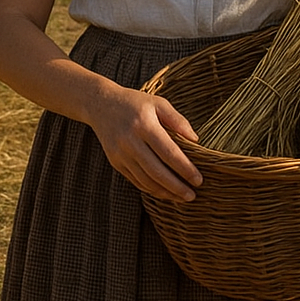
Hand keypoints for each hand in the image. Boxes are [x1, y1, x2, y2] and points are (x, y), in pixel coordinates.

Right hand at [89, 84, 202, 201]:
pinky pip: (135, 180)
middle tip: (192, 195)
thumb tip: (195, 140)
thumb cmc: (134, 103)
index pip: (168, 152)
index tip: (199, 179)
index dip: (185, 169)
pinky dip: (151, 189)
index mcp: (144, 124)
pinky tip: (164, 191)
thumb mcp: (157, 103)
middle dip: (176, 187)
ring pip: (145, 180)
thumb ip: (177, 120)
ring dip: (165, 192)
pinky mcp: (115, 161)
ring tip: (181, 197)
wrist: (101, 104)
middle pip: (156, 171)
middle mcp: (130, 141)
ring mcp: (120, 153)